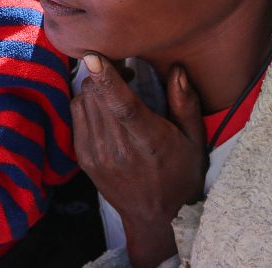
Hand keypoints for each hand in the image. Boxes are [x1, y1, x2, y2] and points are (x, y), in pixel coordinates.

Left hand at [71, 54, 205, 267]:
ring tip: (115, 86)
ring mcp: (97, 154)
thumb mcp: (194, 141)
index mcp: (149, 142)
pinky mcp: (84, 157)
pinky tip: (103, 103)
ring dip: (96, 85)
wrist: (152, 216)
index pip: (123, 107)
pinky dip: (86, 100)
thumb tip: (177, 69)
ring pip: (84, 101)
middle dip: (106, 73)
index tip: (95, 56)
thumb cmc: (179, 174)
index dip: (107, 80)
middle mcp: (119, 149)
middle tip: (125, 69)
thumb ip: (185, 104)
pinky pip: (77, 114)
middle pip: (98, 97)